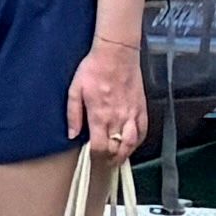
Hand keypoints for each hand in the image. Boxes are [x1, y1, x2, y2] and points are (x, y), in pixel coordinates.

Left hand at [69, 37, 148, 162]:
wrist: (117, 53)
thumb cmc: (94, 68)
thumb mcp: (75, 89)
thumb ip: (73, 114)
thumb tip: (72, 134)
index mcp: (100, 115)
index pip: (100, 147)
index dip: (96, 157)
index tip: (92, 157)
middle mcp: (118, 118)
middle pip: (117, 149)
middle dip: (110, 159)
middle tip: (105, 162)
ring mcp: (132, 114)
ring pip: (132, 144)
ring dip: (125, 154)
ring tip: (118, 158)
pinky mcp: (142, 109)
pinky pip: (143, 132)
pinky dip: (138, 142)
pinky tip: (132, 144)